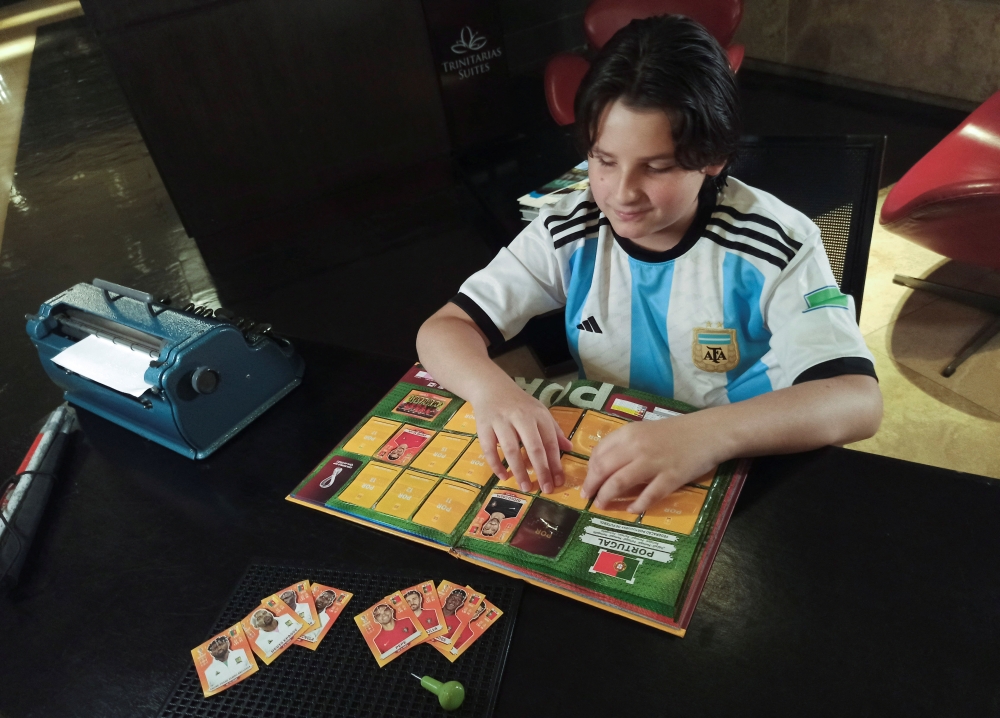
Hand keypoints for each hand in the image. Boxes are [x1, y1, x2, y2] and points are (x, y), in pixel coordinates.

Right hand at [471, 380, 572, 493]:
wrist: (492, 387)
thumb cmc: (519, 403)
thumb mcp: (540, 412)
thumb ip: (554, 430)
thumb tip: (570, 449)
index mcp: (538, 415)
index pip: (550, 442)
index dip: (555, 463)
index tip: (559, 481)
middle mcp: (521, 417)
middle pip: (534, 447)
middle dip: (541, 470)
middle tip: (546, 489)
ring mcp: (501, 421)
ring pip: (511, 449)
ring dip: (519, 470)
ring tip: (525, 487)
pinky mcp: (484, 425)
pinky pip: (489, 449)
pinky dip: (496, 464)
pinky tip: (503, 476)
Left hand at [580, 414, 718, 513]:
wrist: (708, 432)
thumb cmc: (675, 432)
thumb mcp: (644, 430)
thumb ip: (624, 444)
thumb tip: (602, 465)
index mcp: (629, 433)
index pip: (599, 452)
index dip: (589, 470)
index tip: (588, 480)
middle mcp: (637, 446)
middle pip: (603, 469)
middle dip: (591, 485)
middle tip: (587, 497)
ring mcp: (654, 463)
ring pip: (619, 482)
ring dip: (606, 496)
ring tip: (601, 505)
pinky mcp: (671, 478)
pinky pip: (648, 496)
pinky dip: (636, 505)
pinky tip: (631, 510)